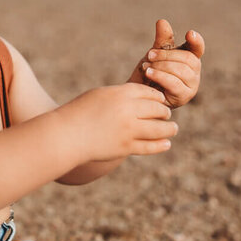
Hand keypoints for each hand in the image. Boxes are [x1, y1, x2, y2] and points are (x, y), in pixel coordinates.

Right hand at [60, 83, 177, 161]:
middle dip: (164, 112)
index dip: (158, 97)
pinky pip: (150, 146)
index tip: (160, 101)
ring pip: (160, 129)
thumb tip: (142, 98)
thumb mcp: (101, 95)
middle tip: (166, 115)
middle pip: (158, 109)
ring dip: (170, 129)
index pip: (150, 93)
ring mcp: (129, 130)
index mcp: (122, 93)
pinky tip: (166, 144)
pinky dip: (161, 145)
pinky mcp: (126, 148)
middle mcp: (128, 110)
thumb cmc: (81, 111)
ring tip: (173, 129)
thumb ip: (122, 94)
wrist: (67, 134)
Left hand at [129, 19, 203, 108]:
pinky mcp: (183, 97)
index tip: (190, 33)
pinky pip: (175, 84)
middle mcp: (194, 72)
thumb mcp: (155, 53)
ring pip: (182, 71)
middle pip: (187, 58)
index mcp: (189, 58)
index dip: (196, 41)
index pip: (198, 48)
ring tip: (146, 67)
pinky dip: (161, 76)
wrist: (137, 94)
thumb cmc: (150, 72)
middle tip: (149, 55)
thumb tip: (162, 21)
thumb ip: (161, 39)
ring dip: (162, 66)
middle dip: (166, 55)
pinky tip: (149, 73)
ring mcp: (191, 85)